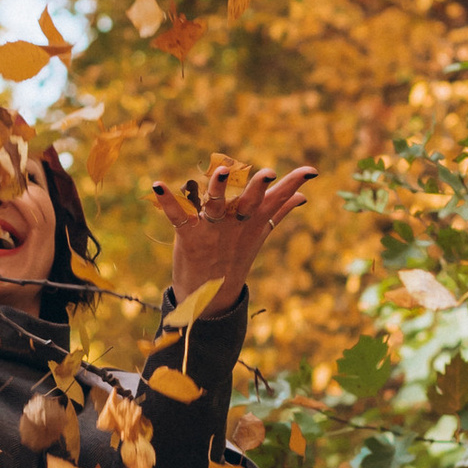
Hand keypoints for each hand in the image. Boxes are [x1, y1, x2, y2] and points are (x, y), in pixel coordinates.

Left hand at [155, 159, 315, 312]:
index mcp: (252, 220)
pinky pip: (177, 215)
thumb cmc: (234, 256)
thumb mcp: (258, 233)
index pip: (276, 200)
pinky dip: (167, 201)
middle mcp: (234, 223)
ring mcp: (212, 230)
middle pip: (249, 202)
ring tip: (221, 171)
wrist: (208, 295)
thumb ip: (278, 211)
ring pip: (216, 204)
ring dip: (218, 187)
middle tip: (268, 174)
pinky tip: (157, 185)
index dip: (292, 184)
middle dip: (258, 189)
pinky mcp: (188, 236)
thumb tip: (302, 195)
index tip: (310, 171)